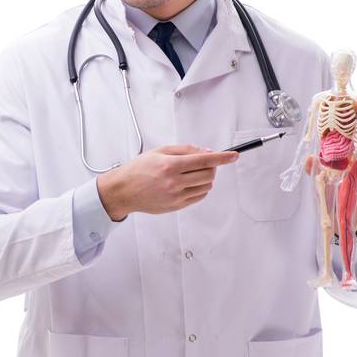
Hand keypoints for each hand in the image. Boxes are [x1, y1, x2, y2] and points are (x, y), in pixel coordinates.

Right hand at [97, 144, 239, 220]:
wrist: (123, 191)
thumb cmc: (138, 169)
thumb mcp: (158, 151)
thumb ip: (184, 149)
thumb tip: (206, 151)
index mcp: (170, 165)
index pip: (204, 160)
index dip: (222, 157)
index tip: (233, 155)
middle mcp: (174, 181)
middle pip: (209, 174)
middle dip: (213, 166)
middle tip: (205, 163)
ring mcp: (176, 196)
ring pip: (206, 186)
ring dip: (206, 177)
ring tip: (194, 173)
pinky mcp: (177, 206)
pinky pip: (199, 196)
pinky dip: (201, 188)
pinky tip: (190, 183)